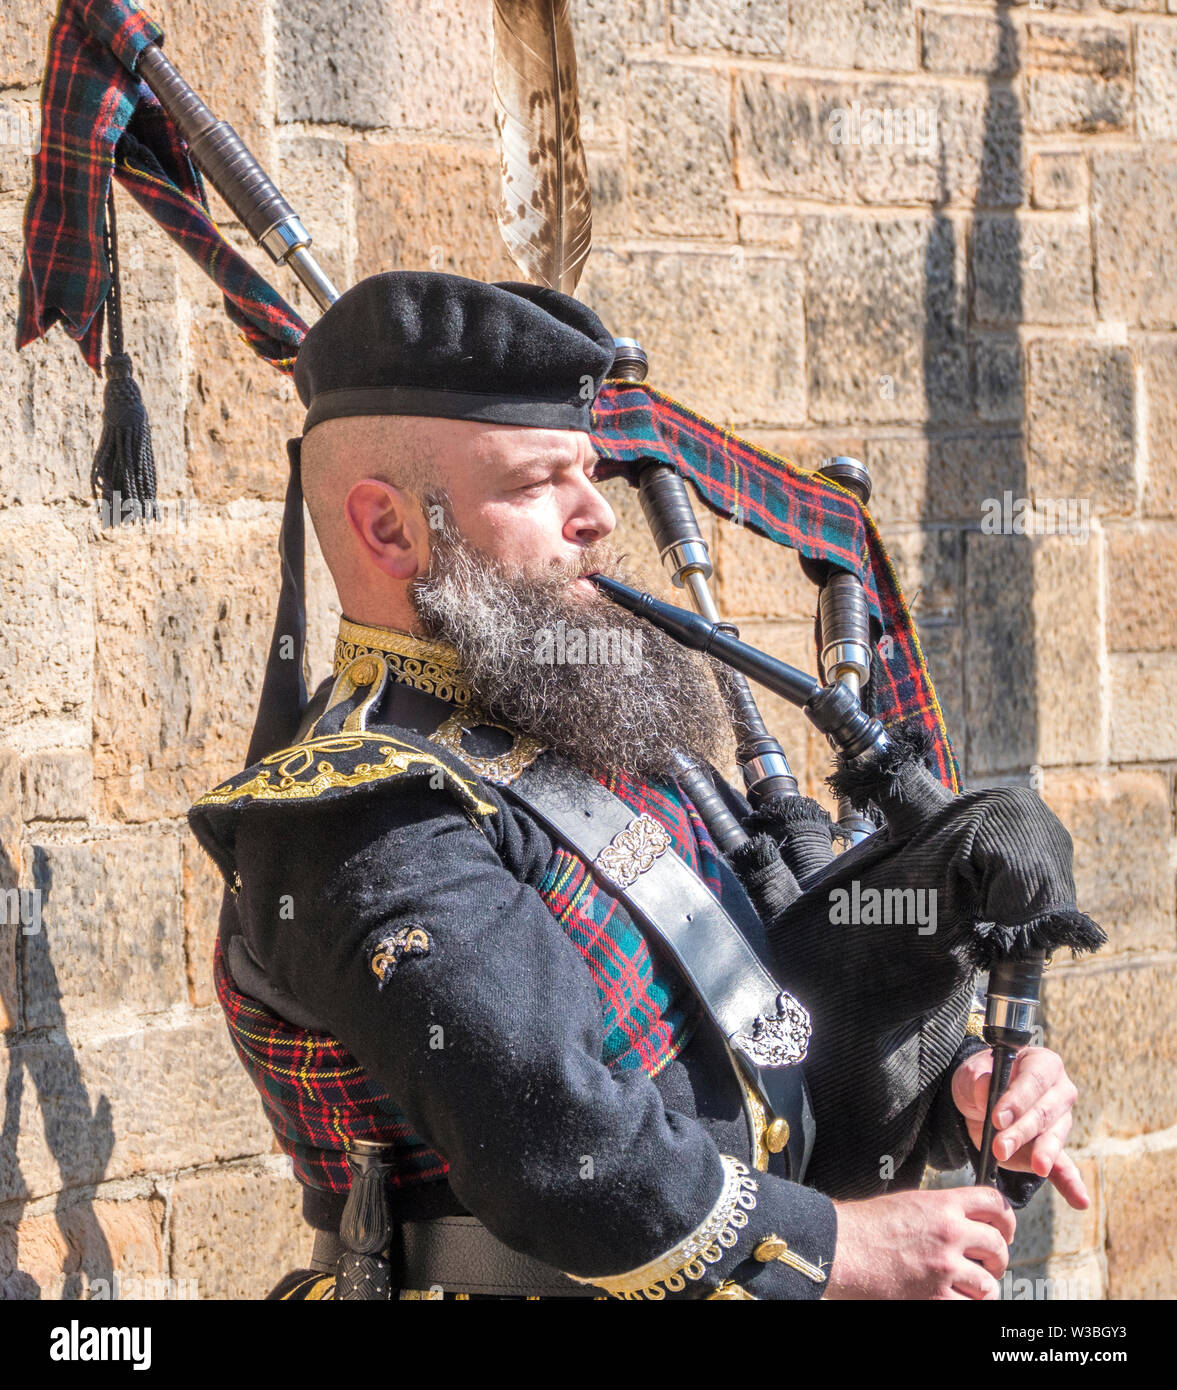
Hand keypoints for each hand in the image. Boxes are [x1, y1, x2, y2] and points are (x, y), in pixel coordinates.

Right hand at [826, 1187, 1015, 1299]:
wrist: (841, 1249)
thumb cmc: (867, 1226)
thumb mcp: (909, 1204)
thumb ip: (941, 1211)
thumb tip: (967, 1222)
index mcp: (942, 1205)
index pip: (994, 1203)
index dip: (1007, 1218)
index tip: (1005, 1230)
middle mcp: (949, 1233)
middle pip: (997, 1245)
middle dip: (997, 1258)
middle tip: (989, 1265)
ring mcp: (944, 1267)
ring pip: (988, 1283)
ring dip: (982, 1287)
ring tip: (970, 1287)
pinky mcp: (936, 1298)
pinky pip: (970, 1306)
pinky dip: (966, 1304)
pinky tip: (953, 1298)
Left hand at [952, 1045, 1088, 1209]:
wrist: (976, 1102)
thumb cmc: (979, 1080)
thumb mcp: (970, 1074)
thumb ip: (978, 1081)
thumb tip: (986, 1089)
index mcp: (1043, 1064)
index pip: (1034, 1080)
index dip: (1017, 1099)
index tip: (997, 1117)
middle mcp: (1059, 1091)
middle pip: (1045, 1112)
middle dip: (1022, 1131)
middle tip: (999, 1146)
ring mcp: (1061, 1121)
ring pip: (1054, 1137)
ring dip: (1041, 1154)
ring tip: (1037, 1167)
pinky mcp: (1053, 1149)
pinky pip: (1064, 1166)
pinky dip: (1070, 1183)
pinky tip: (1080, 1200)